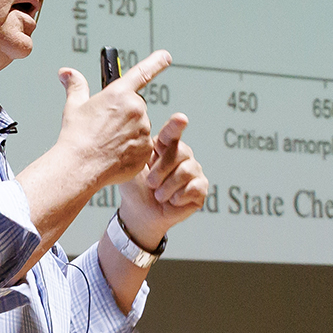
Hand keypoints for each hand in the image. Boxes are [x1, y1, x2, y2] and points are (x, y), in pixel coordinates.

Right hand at [54, 49, 170, 191]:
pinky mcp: (146, 150)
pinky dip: (133, 149)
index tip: (166, 56)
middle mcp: (135, 109)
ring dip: (129, 132)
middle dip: (125, 113)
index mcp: (119, 93)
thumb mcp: (74, 106)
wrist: (80, 167)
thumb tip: (67, 72)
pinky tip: (116, 154)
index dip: (156, 62)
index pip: (143, 71)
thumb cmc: (76, 137)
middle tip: (107, 126)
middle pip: (136, 106)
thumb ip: (76, 85)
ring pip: (140, 127)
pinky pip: (143, 146)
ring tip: (109, 142)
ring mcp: (143, 130)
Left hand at [118, 111, 208, 249]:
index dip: (176, 125)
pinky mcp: (201, 188)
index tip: (181, 118)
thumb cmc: (135, 188)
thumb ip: (137, 151)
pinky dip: (178, 198)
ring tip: (159, 195)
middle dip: (161, 171)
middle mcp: (183, 155)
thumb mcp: (131, 168)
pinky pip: (194, 188)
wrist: (140, 213)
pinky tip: (172, 201)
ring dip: (167, 188)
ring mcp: (194, 170)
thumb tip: (139, 135)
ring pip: (186, 172)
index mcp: (165, 146)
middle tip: (151, 184)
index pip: (172, 133)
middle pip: (179, 152)